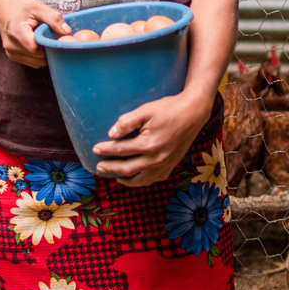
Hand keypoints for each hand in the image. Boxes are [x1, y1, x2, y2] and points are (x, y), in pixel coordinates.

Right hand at [0, 0, 69, 67]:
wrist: (1, 8)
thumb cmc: (19, 5)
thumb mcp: (37, 7)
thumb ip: (53, 19)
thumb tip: (67, 32)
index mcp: (16, 32)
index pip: (35, 48)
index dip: (48, 44)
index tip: (54, 36)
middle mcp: (11, 46)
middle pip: (37, 56)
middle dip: (48, 49)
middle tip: (51, 36)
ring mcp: (11, 53)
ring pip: (36, 62)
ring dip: (44, 53)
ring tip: (42, 38)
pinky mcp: (13, 56)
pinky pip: (31, 62)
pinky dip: (38, 56)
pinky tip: (38, 43)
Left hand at [92, 93, 211, 186]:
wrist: (194, 113)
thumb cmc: (169, 109)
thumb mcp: (146, 110)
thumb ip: (127, 121)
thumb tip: (112, 133)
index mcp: (148, 145)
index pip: (121, 150)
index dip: (106, 149)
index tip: (95, 148)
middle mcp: (156, 159)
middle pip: (127, 168)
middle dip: (111, 168)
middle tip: (98, 167)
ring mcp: (164, 165)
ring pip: (140, 179)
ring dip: (125, 179)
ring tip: (114, 176)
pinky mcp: (171, 165)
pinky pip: (153, 179)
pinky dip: (141, 181)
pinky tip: (135, 177)